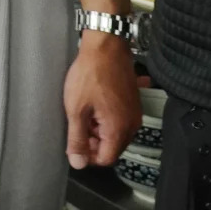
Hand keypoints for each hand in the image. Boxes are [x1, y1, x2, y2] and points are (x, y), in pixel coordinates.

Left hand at [64, 34, 140, 168]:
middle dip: (93, 140)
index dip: (88, 155)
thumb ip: (77, 139)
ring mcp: (134, 113)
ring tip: (85, 109)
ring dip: (99, 128)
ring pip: (115, 133)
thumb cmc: (90, 74)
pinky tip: (95, 102)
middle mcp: (132, 125)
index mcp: (119, 130)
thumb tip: (78, 163)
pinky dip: (107, 117)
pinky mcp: (133, 102)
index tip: (76, 142)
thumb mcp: (76, 109)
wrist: (106, 47)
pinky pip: (120, 119)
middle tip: (78, 122)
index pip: (105, 159)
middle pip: (112, 147)